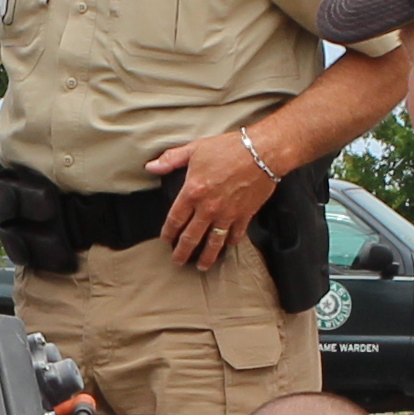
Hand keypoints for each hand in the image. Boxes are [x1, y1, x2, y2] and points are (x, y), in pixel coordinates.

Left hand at [143, 129, 278, 268]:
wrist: (262, 152)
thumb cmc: (229, 148)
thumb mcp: (195, 149)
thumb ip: (171, 159)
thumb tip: (151, 166)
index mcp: (193, 192)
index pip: (175, 219)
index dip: (168, 232)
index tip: (165, 240)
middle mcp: (208, 208)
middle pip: (191, 237)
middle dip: (182, 251)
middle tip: (177, 261)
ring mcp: (227, 214)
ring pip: (213, 242)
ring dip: (206, 257)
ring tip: (201, 266)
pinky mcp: (245, 215)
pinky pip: (236, 235)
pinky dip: (231, 242)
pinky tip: (228, 246)